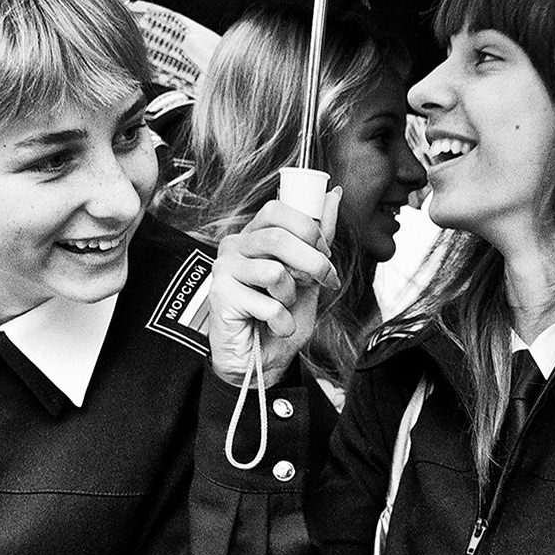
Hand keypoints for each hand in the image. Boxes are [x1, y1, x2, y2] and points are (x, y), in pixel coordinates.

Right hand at [204, 193, 341, 387]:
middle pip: (278, 237)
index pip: (278, 210)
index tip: (325, 254)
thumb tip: (334, 194)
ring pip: (274, 271)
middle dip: (312, 263)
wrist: (260, 360)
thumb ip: (319, 237)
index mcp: (254, 235)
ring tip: (284, 307)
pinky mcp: (221, 296)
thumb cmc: (280, 316)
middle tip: (323, 282)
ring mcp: (224, 269)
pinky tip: (274, 325)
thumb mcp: (308, 274)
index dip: (308, 229)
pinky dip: (282, 321)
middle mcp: (235, 246)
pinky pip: (267, 304)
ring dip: (292, 296)